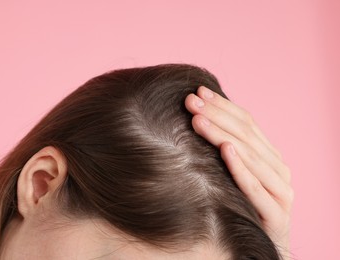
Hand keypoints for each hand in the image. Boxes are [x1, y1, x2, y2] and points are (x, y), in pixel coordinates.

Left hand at [184, 86, 292, 257]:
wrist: (260, 247)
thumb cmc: (242, 205)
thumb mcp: (236, 173)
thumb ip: (227, 148)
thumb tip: (199, 116)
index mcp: (270, 156)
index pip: (246, 123)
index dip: (222, 105)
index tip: (198, 92)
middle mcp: (278, 169)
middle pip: (246, 135)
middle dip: (216, 115)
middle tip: (190, 102)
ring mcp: (281, 192)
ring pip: (251, 156)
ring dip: (222, 135)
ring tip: (198, 120)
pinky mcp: (277, 215)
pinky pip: (256, 188)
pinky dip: (241, 168)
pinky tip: (225, 151)